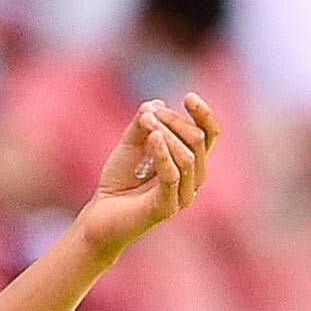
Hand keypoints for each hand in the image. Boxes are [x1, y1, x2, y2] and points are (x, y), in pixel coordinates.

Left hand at [72, 92, 220, 251]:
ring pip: (188, 158)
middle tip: (148, 114)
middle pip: (198, 141)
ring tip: (146, 125)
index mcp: (191, 162)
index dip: (204, 114)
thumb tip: (156, 104)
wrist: (100, 215)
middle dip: (175, 121)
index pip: (209, 135)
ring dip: (167, 135)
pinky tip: (152, 138)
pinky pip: (173, 176)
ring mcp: (183, 196)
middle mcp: (193, 180)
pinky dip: (163, 154)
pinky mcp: (167, 208)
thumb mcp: (131, 144)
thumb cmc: (120, 180)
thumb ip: (143, 123)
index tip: (189, 96)